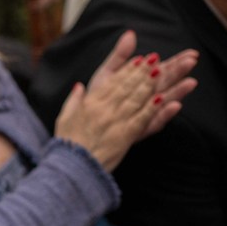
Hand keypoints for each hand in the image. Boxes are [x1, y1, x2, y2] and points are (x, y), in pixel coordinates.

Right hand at [53, 30, 197, 171]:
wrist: (73, 166)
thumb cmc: (67, 143)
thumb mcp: (64, 118)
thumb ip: (73, 100)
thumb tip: (79, 86)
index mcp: (90, 103)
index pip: (113, 81)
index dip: (128, 69)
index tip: (139, 59)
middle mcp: (104, 109)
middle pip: (127, 86)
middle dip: (142, 71)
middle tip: (155, 59)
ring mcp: (116, 122)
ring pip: (136, 98)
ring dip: (149, 84)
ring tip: (160, 72)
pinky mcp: (125, 136)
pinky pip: (141, 118)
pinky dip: (152, 108)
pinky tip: (162, 99)